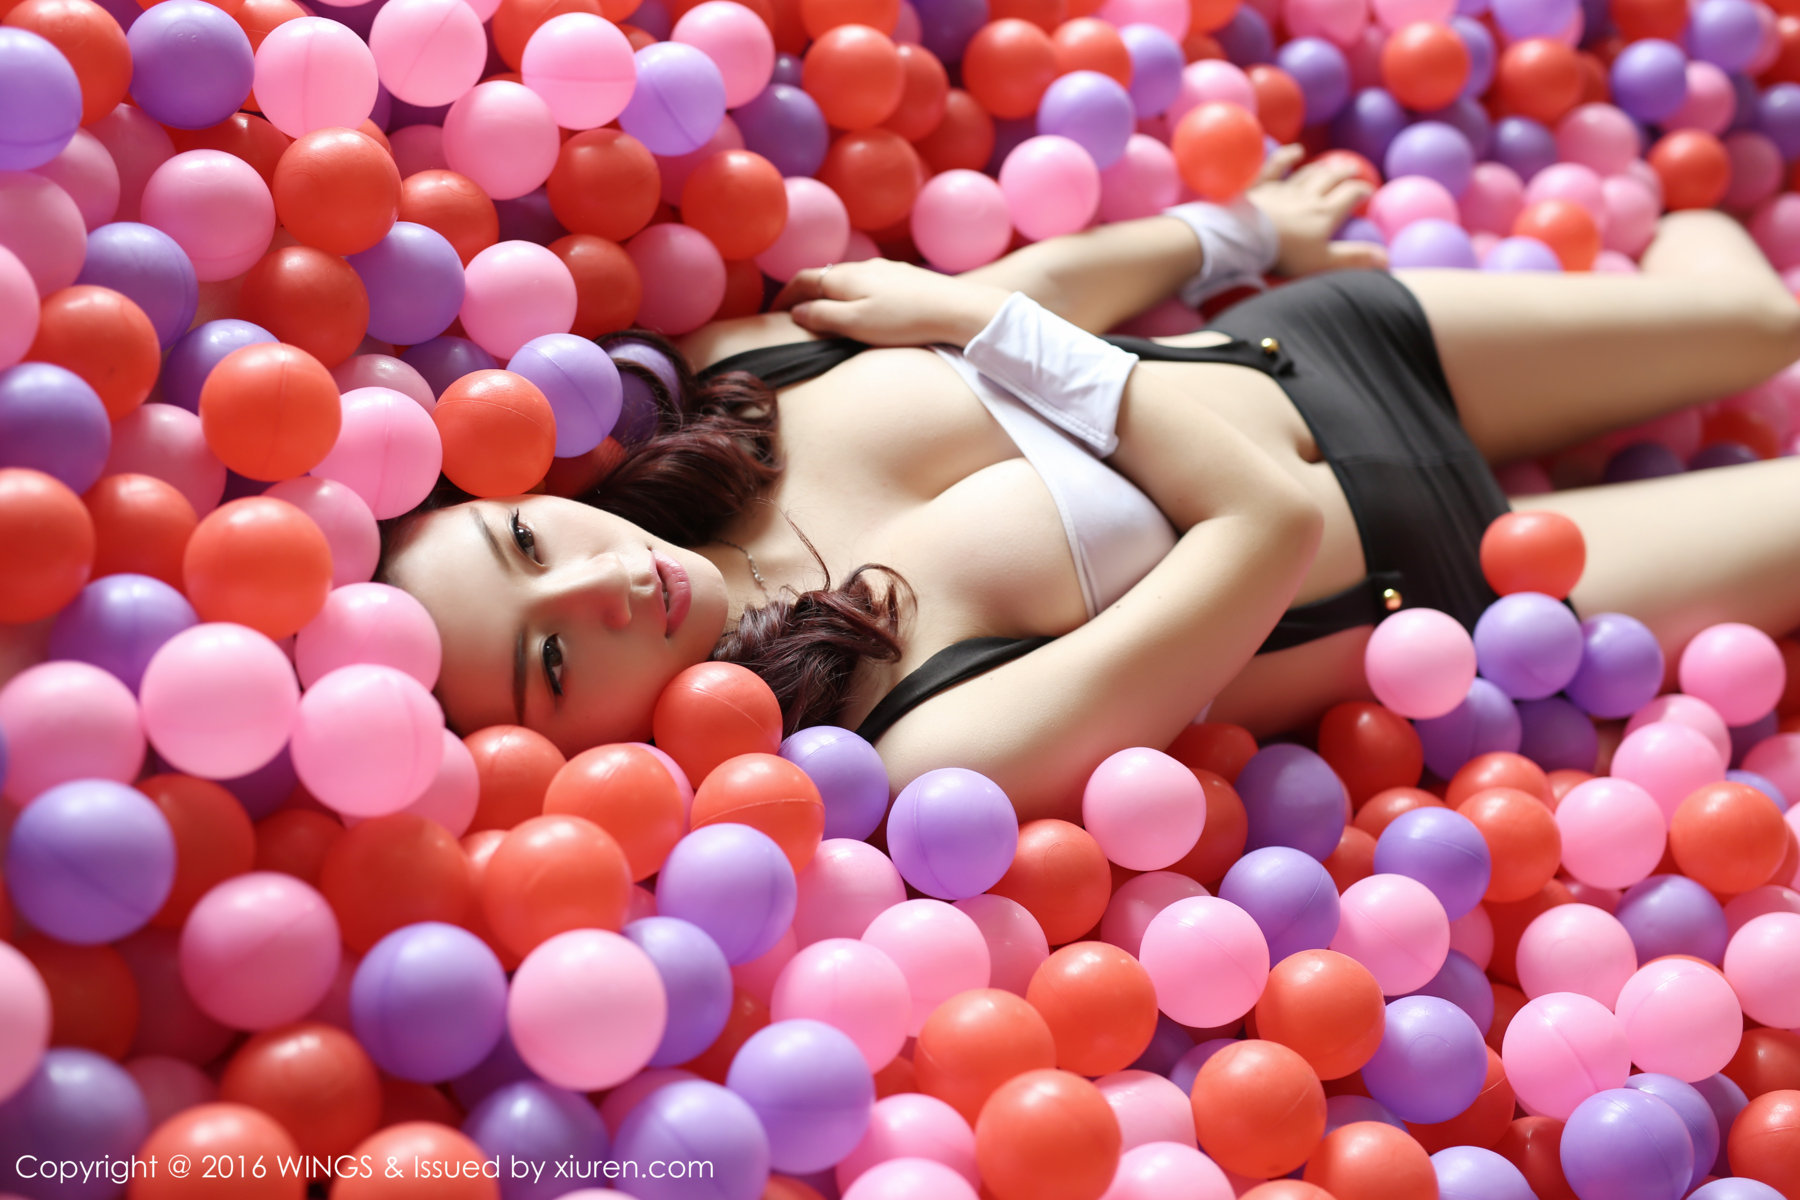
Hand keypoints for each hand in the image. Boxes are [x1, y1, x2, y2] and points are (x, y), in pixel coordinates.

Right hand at [772, 259, 1011, 346]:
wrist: (956, 309)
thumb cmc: (904, 321)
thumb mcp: (856, 324)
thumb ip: (823, 317)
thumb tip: (798, 312)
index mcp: (845, 277)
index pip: (803, 280)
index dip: (784, 296)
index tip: (772, 314)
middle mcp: (864, 267)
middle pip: (824, 276)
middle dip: (805, 293)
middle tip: (794, 313)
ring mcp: (887, 270)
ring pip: (849, 278)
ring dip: (831, 293)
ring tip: (826, 312)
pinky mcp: (906, 278)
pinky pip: (870, 283)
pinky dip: (854, 294)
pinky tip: (865, 307)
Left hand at [1248, 145, 1388, 277]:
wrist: (1243, 239)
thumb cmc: (1284, 254)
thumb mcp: (1322, 261)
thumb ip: (1353, 259)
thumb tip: (1387, 259)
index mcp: (1325, 213)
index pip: (1349, 196)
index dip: (1361, 192)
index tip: (1368, 191)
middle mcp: (1307, 196)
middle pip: (1330, 179)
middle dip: (1344, 174)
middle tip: (1354, 169)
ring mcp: (1282, 189)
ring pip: (1307, 174)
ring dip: (1321, 168)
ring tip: (1330, 165)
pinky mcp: (1258, 187)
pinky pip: (1274, 168)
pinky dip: (1286, 158)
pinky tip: (1294, 151)